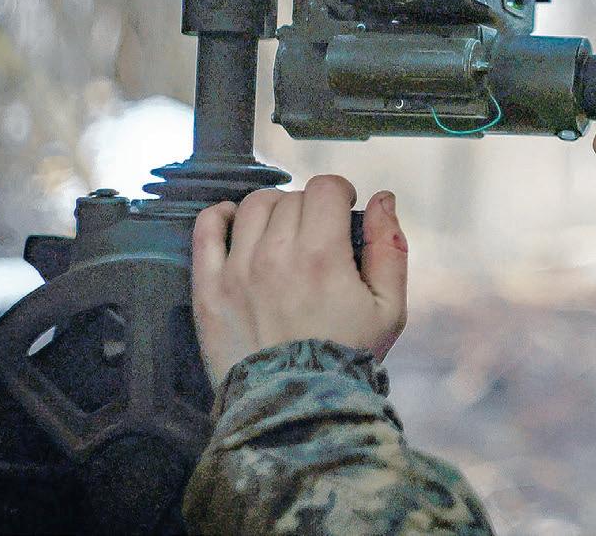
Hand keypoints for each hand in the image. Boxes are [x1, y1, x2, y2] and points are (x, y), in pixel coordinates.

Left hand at [190, 175, 408, 386]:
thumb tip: (383, 199)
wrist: (295, 408)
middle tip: (317, 234)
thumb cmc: (344, 359)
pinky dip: (220, 216)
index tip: (341, 208)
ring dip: (272, 210)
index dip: (339, 192)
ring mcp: (236, 270)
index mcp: (321, 256)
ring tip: (282, 233)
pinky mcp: (209, 288)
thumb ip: (389, 248)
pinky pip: (206, 229)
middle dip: (310, 207)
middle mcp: (275, 256)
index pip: (325, 188)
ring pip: (252, 206)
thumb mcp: (389, 309)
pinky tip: (234, 222)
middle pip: (292, 197)